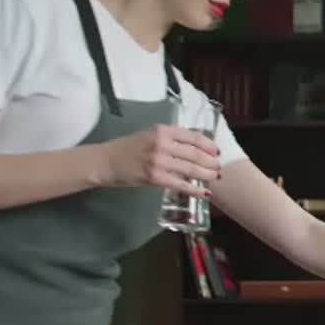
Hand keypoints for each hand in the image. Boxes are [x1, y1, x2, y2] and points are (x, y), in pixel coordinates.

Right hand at [99, 124, 220, 196]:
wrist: (105, 162)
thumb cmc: (128, 148)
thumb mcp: (149, 135)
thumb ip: (171, 139)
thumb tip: (195, 148)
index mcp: (163, 131)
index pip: (194, 137)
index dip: (209, 145)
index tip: (217, 151)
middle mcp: (162, 144)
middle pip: (196, 153)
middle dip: (211, 162)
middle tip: (219, 167)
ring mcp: (159, 161)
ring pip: (191, 169)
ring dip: (207, 174)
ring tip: (216, 177)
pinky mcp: (155, 178)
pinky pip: (181, 184)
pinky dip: (195, 190)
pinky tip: (205, 193)